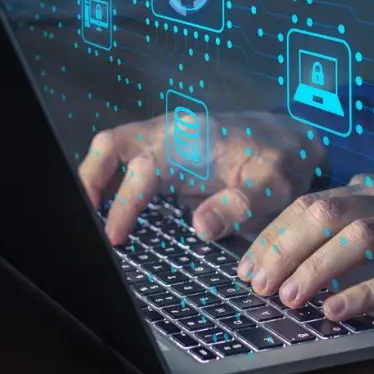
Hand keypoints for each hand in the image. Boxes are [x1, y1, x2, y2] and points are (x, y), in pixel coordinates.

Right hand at [78, 111, 324, 243]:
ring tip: (89, 222)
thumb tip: (198, 226)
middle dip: (88, 180)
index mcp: (192, 141)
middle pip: (110, 146)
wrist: (292, 139)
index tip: (115, 237)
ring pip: (113, 150)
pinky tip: (112, 214)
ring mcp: (165, 143)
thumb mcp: (273, 185)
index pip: (141, 169)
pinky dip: (113, 183)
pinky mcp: (166, 156)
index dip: (123, 203)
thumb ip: (240, 205)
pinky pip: (128, 163)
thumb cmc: (282, 160)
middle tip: (81, 223)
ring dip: (96, 181)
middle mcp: (170, 136)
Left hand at [236, 174, 373, 320]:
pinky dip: (370, 292)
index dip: (276, 232)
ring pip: (362, 236)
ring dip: (318, 267)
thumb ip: (362, 213)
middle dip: (284, 247)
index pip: (313, 202)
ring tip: (289, 298)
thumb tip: (306, 232)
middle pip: (327, 213)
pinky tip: (341, 311)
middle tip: (257, 283)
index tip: (248, 262)